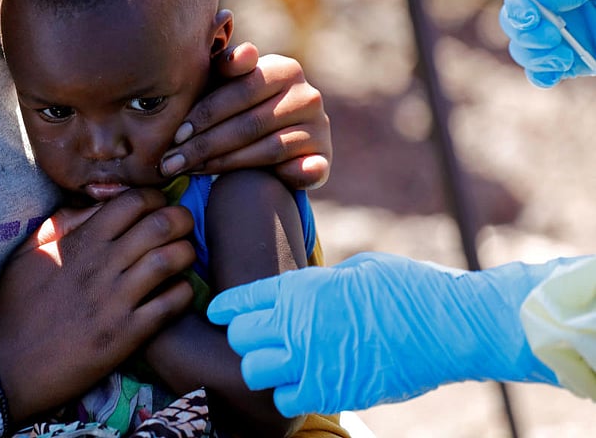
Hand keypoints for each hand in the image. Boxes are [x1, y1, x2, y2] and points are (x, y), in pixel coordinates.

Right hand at [0, 189, 195, 422]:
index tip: (157, 206)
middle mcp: (102, 266)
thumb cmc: (13, 309)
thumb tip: (93, 204)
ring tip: (183, 257)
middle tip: (181, 227)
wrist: (4, 368)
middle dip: (180, 219)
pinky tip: (177, 291)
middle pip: (161, 224)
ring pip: (171, 260)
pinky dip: (183, 292)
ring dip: (185, 252)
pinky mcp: (126, 335)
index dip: (154, 198)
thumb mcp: (27, 254)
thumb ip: (61, 223)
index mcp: (80, 242)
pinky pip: (171, 304)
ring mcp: (116, 301)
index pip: (132, 201)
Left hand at [160, 43, 331, 189]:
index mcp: (284, 69)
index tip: (177, 134)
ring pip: (265, 149)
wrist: (279, 142)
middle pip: (249, 123)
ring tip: (189, 173)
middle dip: (205, 144)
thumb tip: (223, 19)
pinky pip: (298, 171)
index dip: (205, 113)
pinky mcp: (323, 159)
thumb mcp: (228, 83)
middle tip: (171, 161)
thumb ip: (221, 60)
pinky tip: (251, 185)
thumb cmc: (240, 107)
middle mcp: (307, 95)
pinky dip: (281, 176)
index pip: (240, 91)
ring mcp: (319, 127)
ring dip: (223, 164)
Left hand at [207, 253, 564, 416]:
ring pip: (253, 373)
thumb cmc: (410, 288)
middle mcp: (298, 324)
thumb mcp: (357, 269)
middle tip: (260, 339)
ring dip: (262, 369)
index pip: (241, 300)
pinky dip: (289, 395)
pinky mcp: (333, 392)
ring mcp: (313, 361)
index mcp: (302, 288)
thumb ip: (321, 282)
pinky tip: (305, 384)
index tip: (219, 313)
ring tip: (280, 364)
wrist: (451, 326)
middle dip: (244, 338)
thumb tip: (306, 289)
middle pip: (239, 338)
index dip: (226, 308)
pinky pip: (285, 401)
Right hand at [499, 0, 595, 86]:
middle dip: (525, 31)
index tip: (530, 15)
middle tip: (549, 37)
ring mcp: (561, 30)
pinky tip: (554, 73)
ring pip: (524, 46)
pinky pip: (544, 70)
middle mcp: (553, 1)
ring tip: (561, 57)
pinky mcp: (571, 56)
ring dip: (534, 55)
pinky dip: (542, 74)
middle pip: (516, 17)